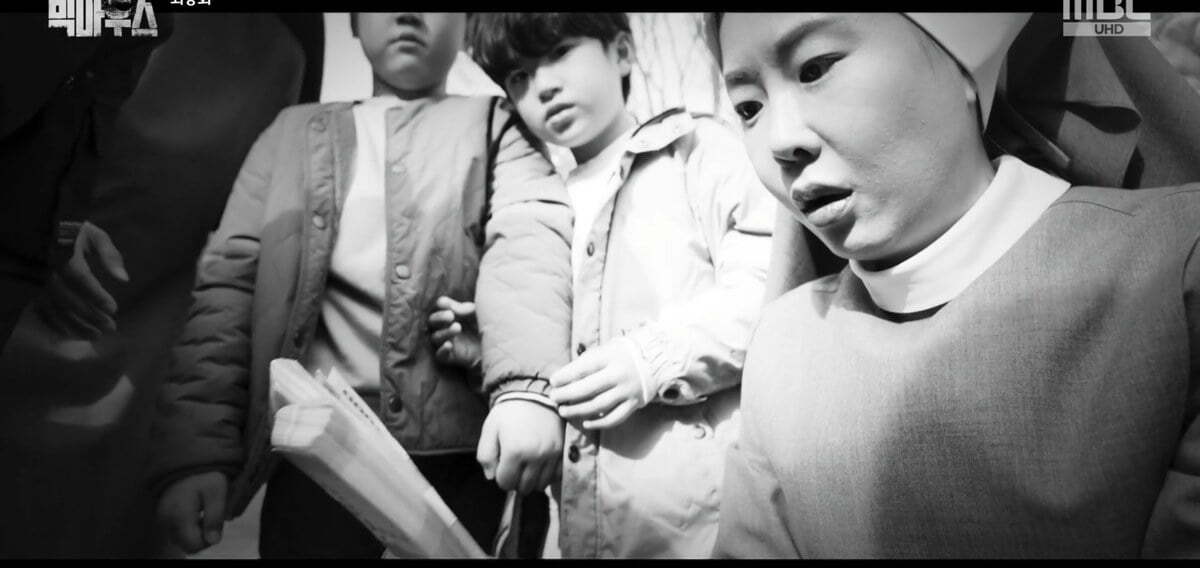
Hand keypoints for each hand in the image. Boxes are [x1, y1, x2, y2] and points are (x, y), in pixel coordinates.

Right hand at [34, 221, 127, 339]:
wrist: (41, 231)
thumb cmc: (74, 234)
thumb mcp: (94, 237)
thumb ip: (110, 255)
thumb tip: (124, 278)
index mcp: (61, 254)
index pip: (79, 279)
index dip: (96, 295)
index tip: (113, 309)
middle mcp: (45, 270)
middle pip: (67, 299)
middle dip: (90, 315)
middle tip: (110, 327)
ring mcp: (35, 283)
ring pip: (55, 309)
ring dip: (75, 325)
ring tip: (97, 335)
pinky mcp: (31, 291)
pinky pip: (43, 312)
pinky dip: (58, 325)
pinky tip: (74, 334)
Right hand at [156, 471, 227, 553]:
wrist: (186, 460)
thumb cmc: (204, 475)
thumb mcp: (216, 492)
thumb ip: (215, 517)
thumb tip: (213, 541)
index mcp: (179, 516)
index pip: (193, 546)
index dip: (208, 540)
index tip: (215, 523)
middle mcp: (166, 520)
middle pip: (186, 545)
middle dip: (202, 536)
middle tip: (209, 517)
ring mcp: (162, 519)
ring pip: (181, 539)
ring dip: (194, 532)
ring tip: (202, 512)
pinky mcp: (161, 516)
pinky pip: (176, 530)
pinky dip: (187, 526)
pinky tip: (194, 512)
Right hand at [427, 296, 480, 369]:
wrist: (496, 347)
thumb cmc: (486, 325)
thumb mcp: (479, 313)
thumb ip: (467, 309)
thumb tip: (454, 309)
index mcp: (452, 313)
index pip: (440, 306)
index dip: (443, 304)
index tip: (448, 304)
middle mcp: (445, 327)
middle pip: (432, 321)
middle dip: (439, 317)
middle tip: (451, 316)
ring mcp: (447, 342)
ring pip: (436, 337)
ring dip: (444, 332)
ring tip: (457, 327)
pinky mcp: (450, 357)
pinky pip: (439, 355)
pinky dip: (442, 350)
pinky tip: (449, 345)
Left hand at [477, 399, 562, 494]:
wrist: (535, 394)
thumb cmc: (509, 413)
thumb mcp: (489, 429)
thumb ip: (485, 455)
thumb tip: (491, 476)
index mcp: (515, 450)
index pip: (506, 483)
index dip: (501, 477)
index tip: (502, 466)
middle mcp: (536, 455)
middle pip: (524, 487)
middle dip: (516, 481)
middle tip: (514, 466)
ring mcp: (552, 454)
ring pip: (541, 484)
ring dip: (532, 479)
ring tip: (527, 464)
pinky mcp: (563, 451)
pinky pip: (555, 476)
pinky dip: (547, 474)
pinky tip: (540, 463)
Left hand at [549, 338, 646, 429]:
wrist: (652, 362)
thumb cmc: (619, 357)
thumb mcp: (604, 352)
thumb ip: (584, 363)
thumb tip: (561, 379)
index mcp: (611, 357)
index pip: (584, 368)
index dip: (566, 375)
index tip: (553, 381)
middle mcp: (620, 374)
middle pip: (589, 388)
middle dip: (568, 395)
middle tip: (553, 397)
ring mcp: (627, 391)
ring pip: (599, 405)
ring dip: (578, 410)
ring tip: (563, 410)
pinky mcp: (633, 404)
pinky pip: (614, 418)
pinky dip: (599, 423)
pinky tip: (585, 423)